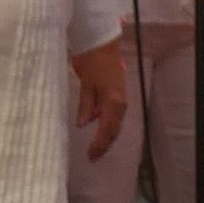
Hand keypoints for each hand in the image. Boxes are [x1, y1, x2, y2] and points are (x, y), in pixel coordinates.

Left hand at [70, 41, 129, 159]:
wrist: (102, 45)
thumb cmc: (92, 62)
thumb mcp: (86, 85)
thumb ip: (86, 106)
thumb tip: (82, 125)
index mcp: (113, 102)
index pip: (107, 130)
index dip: (99, 144)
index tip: (90, 156)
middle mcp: (121, 104)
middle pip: (114, 131)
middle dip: (104, 145)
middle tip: (93, 157)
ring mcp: (121, 101)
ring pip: (115, 126)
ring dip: (107, 138)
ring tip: (96, 149)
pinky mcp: (118, 97)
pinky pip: (114, 117)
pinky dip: (107, 127)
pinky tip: (98, 132)